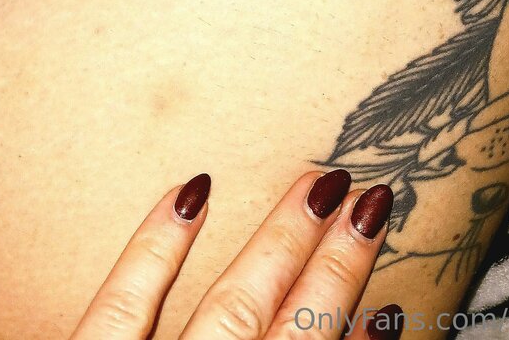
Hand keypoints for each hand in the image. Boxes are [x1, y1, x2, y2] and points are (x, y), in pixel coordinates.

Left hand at [69, 168, 401, 338]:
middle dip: (335, 264)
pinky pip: (123, 306)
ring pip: (231, 309)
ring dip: (280, 244)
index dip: (357, 333)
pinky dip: (160, 245)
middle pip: (291, 328)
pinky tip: (195, 188)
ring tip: (318, 184)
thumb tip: (355, 332)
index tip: (386, 291)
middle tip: (371, 198)